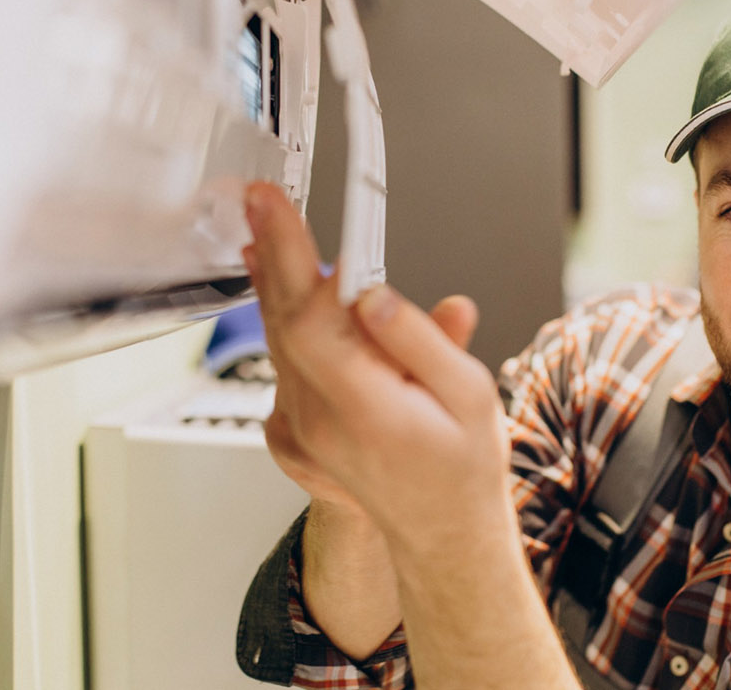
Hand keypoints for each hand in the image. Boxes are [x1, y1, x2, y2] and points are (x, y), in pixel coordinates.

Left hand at [242, 182, 512, 551]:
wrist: (442, 529)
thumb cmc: (462, 464)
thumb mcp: (469, 395)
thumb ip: (420, 339)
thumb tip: (373, 295)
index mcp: (366, 407)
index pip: (311, 318)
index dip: (290, 256)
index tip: (278, 208)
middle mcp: (321, 418)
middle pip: (283, 320)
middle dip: (272, 251)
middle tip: (262, 200)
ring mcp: (301, 426)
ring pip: (277, 339)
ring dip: (273, 282)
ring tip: (267, 231)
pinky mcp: (296, 427)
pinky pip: (282, 363)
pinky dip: (283, 320)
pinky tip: (286, 293)